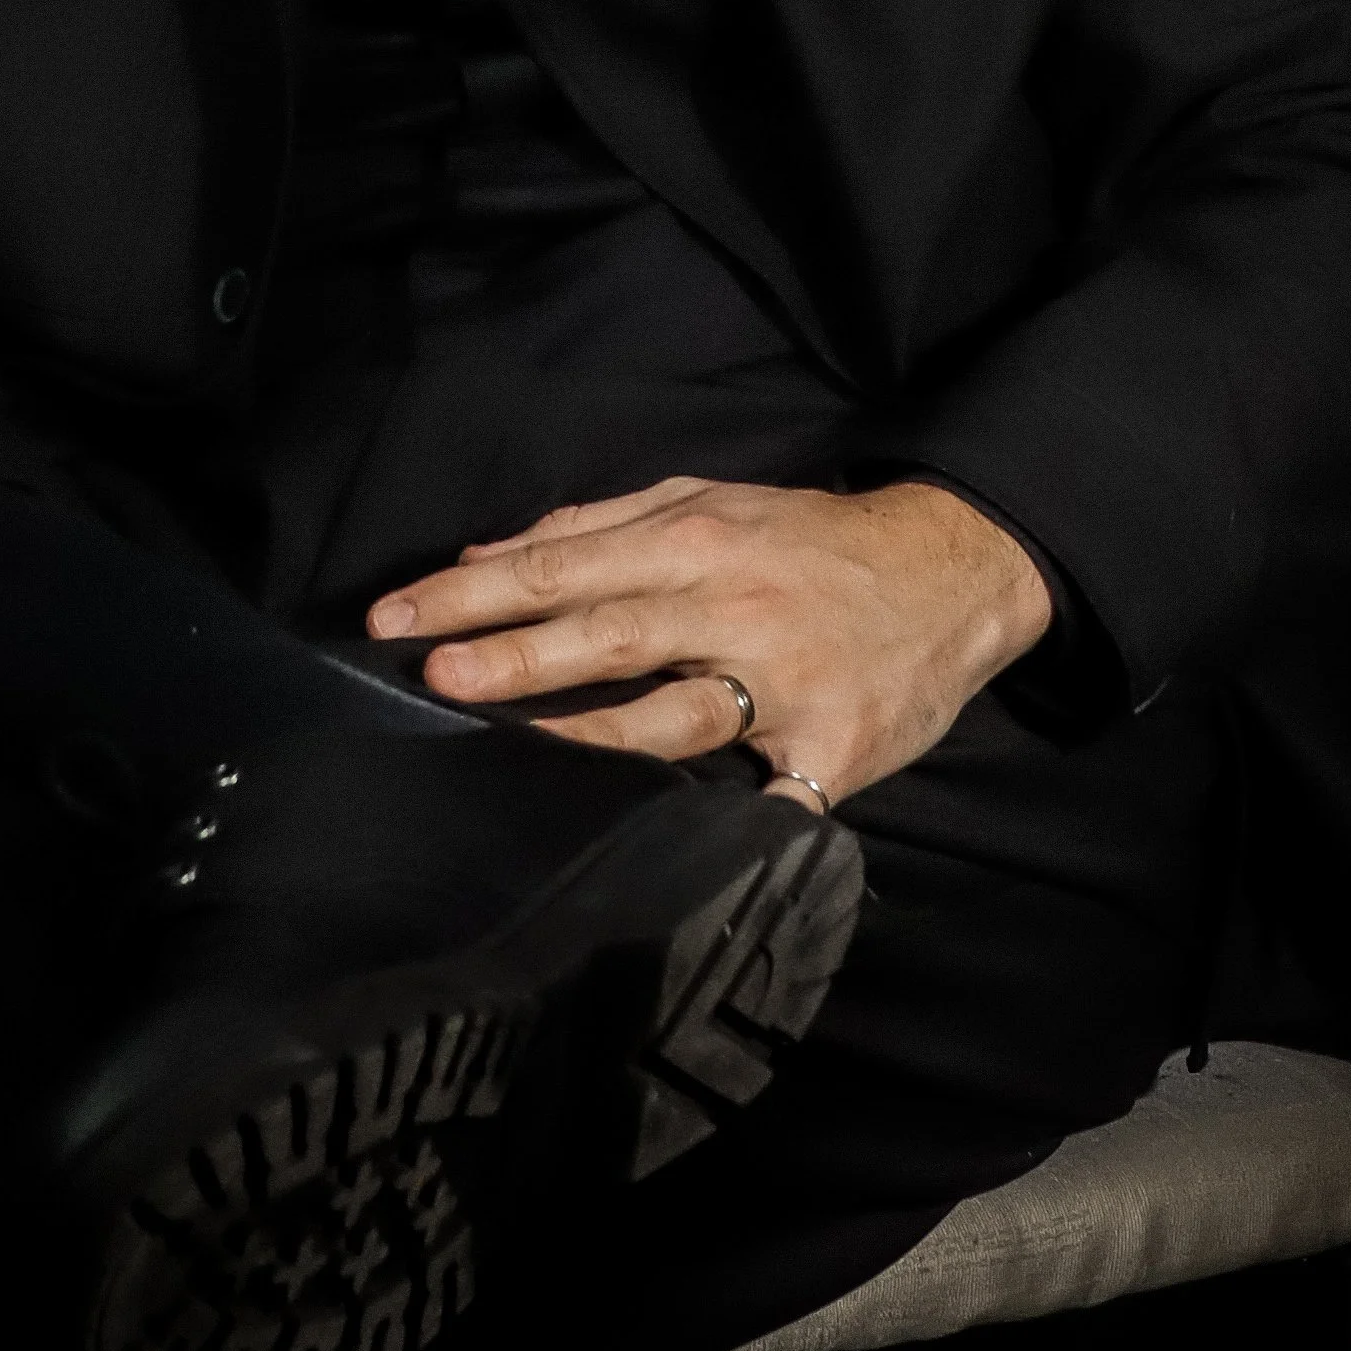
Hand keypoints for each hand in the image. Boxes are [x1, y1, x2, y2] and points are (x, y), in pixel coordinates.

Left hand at [367, 473, 1051, 804]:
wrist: (953, 571)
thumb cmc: (809, 539)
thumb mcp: (710, 500)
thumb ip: (601, 523)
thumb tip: (491, 551)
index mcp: (697, 540)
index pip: (564, 565)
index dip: (476, 591)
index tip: (397, 617)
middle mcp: (734, 608)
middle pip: (608, 632)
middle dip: (513, 653)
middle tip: (430, 671)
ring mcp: (783, 686)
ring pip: (670, 718)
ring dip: (585, 731)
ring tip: (513, 740)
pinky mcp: (832, 753)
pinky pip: (762, 797)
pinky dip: (721, 819)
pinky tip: (657, 850)